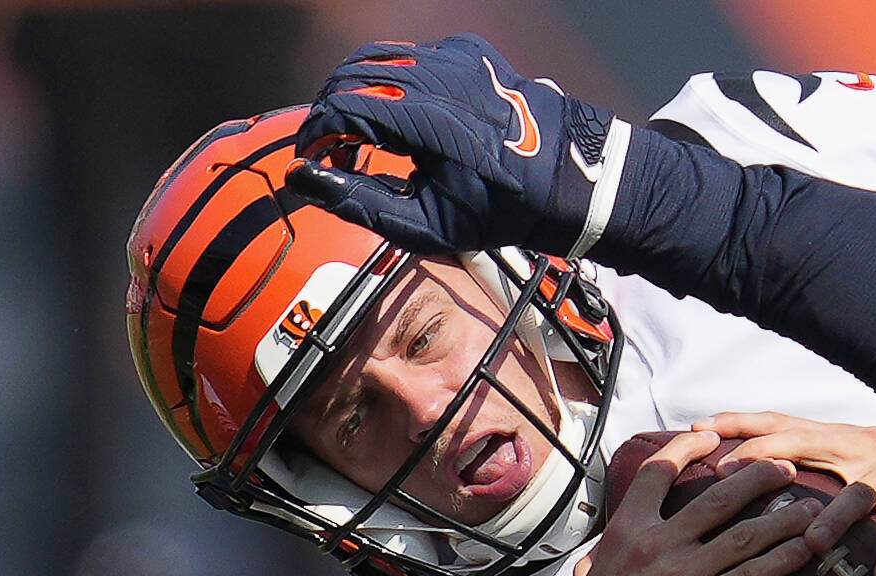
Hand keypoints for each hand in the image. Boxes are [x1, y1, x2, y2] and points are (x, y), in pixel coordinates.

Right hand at [285, 34, 625, 257]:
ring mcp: (454, 57)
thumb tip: (308, 181)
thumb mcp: (427, 225)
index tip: (311, 157)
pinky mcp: (468, 51)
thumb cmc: (504, 209)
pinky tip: (404, 115)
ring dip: (357, 91)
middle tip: (330, 148)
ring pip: (379, 57)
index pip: (341, 105)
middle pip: (351, 74)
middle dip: (330, 110)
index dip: (316, 132)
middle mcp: (438, 76)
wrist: (568, 180)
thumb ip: (360, 202)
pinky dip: (395, 80)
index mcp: (426, 119)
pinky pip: (413, 55)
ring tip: (361, 133)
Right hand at [562, 430, 820, 575]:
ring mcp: (681, 575)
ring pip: (742, 536)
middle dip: (755, 477)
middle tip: (784, 467)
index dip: (686, 450)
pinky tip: (803, 551)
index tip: (712, 438)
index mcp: (626, 531)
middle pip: (715, 498)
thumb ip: (605, 553)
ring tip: (809, 507)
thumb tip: (609, 543)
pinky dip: (780, 561)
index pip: (656, 474)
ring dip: (780, 518)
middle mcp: (656, 545)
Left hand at [697, 412, 875, 528]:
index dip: (741, 423)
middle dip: (767, 455)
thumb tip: (735, 469)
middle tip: (729, 474)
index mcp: (833, 436)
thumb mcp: (840, 449)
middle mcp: (858, 446)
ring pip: (860, 492)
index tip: (700, 428)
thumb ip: (799, 455)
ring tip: (814, 542)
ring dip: (836, 516)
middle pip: (808, 443)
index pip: (780, 421)